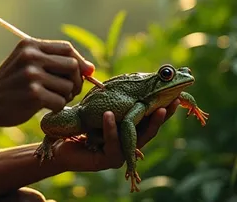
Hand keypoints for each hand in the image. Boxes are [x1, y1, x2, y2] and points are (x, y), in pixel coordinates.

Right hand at [0, 38, 95, 127]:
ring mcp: (32, 75)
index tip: (84, 74)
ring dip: (65, 96)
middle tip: (69, 91)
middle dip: (76, 81)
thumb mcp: (25, 63)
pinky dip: (57, 107)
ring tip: (52, 99)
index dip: (80, 61)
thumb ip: (54, 62)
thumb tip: (91, 69)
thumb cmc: (10, 85)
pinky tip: (45, 107)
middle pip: (72, 65)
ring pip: (68, 86)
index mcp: (29, 45)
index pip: (67, 48)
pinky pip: (60, 102)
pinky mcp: (33, 94)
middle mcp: (31, 56)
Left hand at [53, 99, 179, 171]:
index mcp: (130, 130)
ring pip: (136, 139)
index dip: (164, 108)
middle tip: (173, 102)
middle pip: (150, 130)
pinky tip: (109, 114)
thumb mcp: (103, 107)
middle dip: (162, 116)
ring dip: (146, 122)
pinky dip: (111, 127)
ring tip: (153, 107)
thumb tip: (134, 77)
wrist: (59, 142)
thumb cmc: (81, 123)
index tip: (176, 94)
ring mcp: (120, 153)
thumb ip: (118, 100)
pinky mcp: (107, 160)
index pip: (151, 118)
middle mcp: (129, 143)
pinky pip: (113, 143)